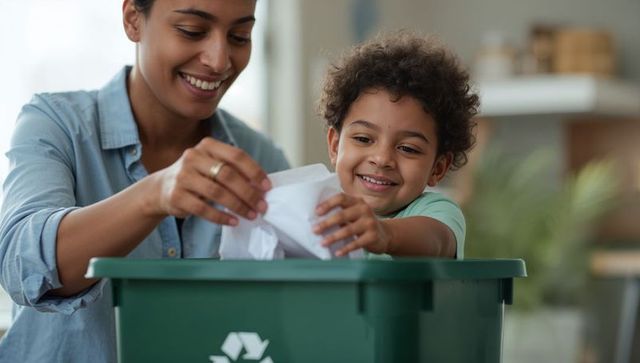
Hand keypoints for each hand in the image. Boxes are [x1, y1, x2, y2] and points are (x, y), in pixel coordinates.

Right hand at [149, 137, 271, 224]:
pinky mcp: (176, 195)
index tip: (267, 187)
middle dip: (249, 193)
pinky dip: (221, 217)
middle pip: (228, 175)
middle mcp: (193, 157)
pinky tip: (233, 221)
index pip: (237, 155)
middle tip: (261, 206)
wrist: (161, 189)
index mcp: (208, 146)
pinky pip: (203, 209)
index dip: (254, 171)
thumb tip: (262, 188)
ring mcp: (183, 176)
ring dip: (238, 206)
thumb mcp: (213, 166)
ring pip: (217, 193)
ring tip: (250, 215)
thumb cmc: (197, 177)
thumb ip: (234, 171)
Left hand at [313, 193, 390, 255]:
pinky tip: (337, 253)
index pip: (341, 198)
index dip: (328, 204)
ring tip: (323, 243)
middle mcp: (364, 209)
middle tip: (315, 230)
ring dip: (333, 237)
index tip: (317, 212)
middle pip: (342, 215)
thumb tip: (317, 220)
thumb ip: (341, 213)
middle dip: (327, 223)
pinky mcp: (373, 236)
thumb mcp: (354, 213)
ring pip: (348, 230)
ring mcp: (370, 223)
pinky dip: (346, 248)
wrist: (385, 235)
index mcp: (357, 201)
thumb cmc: (363, 223)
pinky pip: (356, 243)